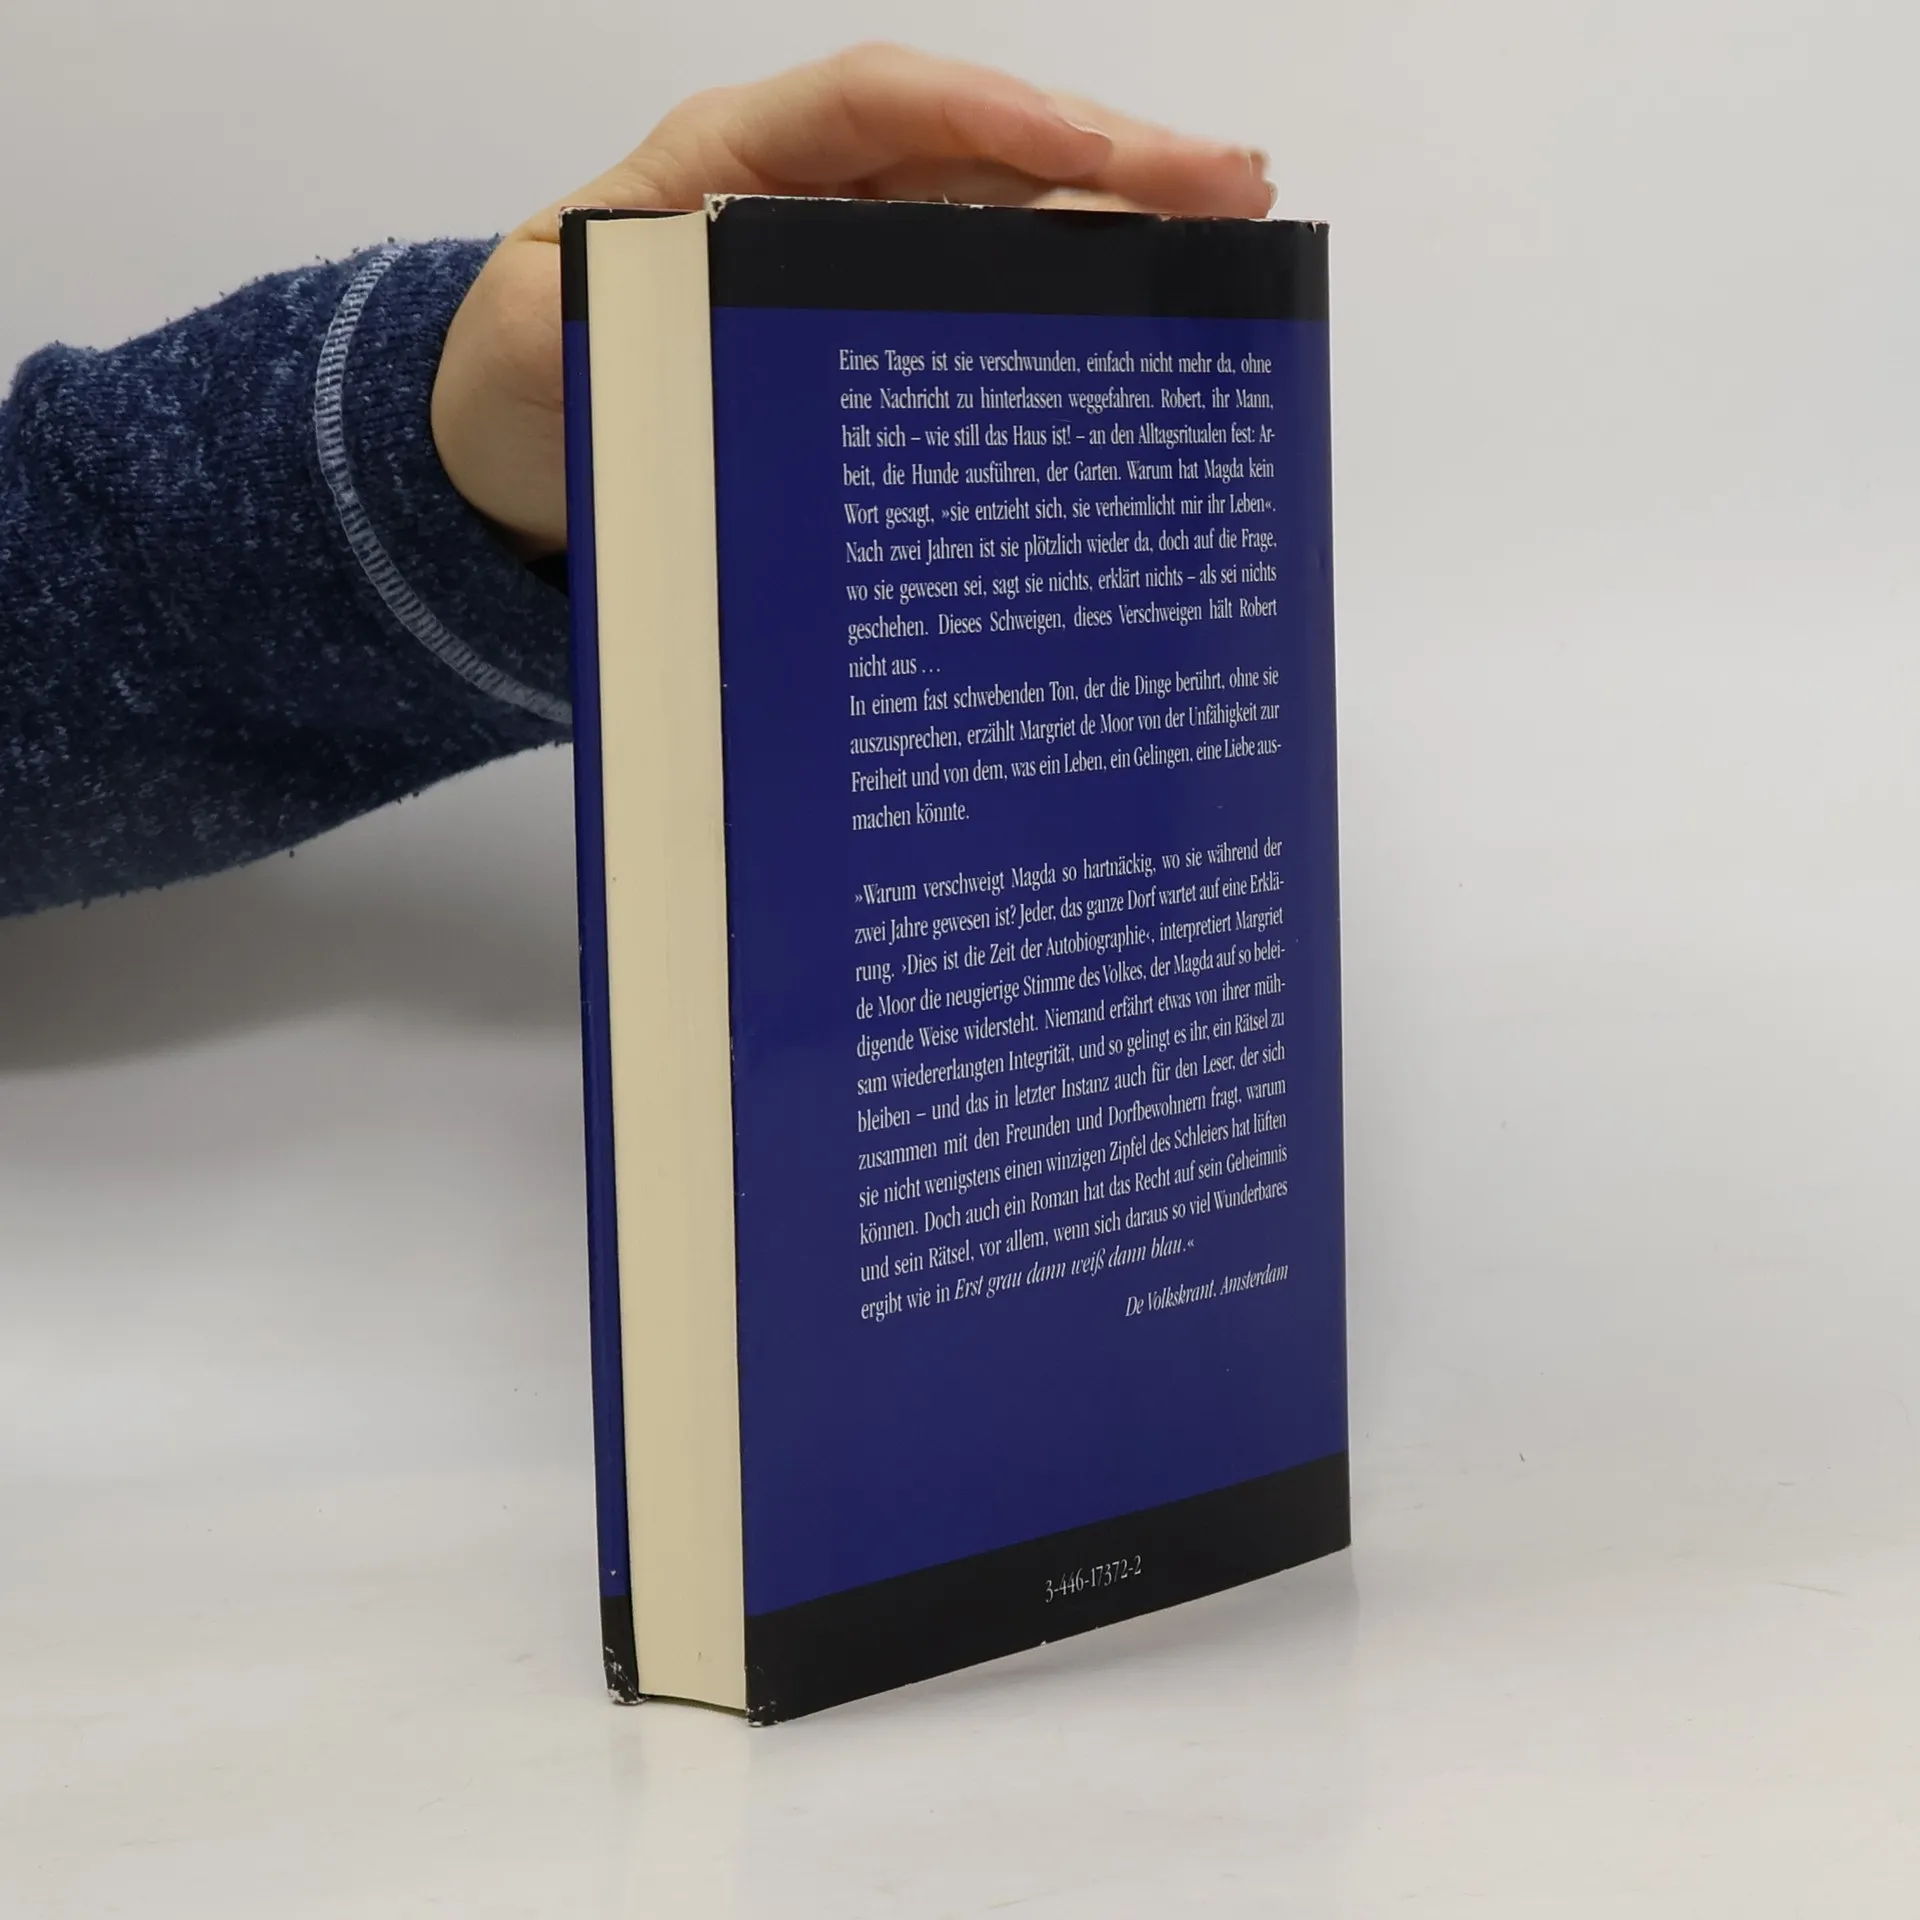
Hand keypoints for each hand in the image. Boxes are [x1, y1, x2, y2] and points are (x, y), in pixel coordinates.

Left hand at [430, 44, 1275, 555]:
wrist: (522, 459)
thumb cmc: (523, 386)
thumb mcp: (532, 348)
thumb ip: (587, 334)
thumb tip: (641, 336)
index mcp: (728, 166)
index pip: (878, 105)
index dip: (994, 116)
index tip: (1098, 160)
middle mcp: (812, 200)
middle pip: (978, 147)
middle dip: (1109, 159)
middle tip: (1235, 186)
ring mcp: (855, 266)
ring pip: (1005, 214)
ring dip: (1118, 220)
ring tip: (1231, 233)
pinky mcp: (876, 337)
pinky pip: (985, 299)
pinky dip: (1067, 301)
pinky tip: (1145, 319)